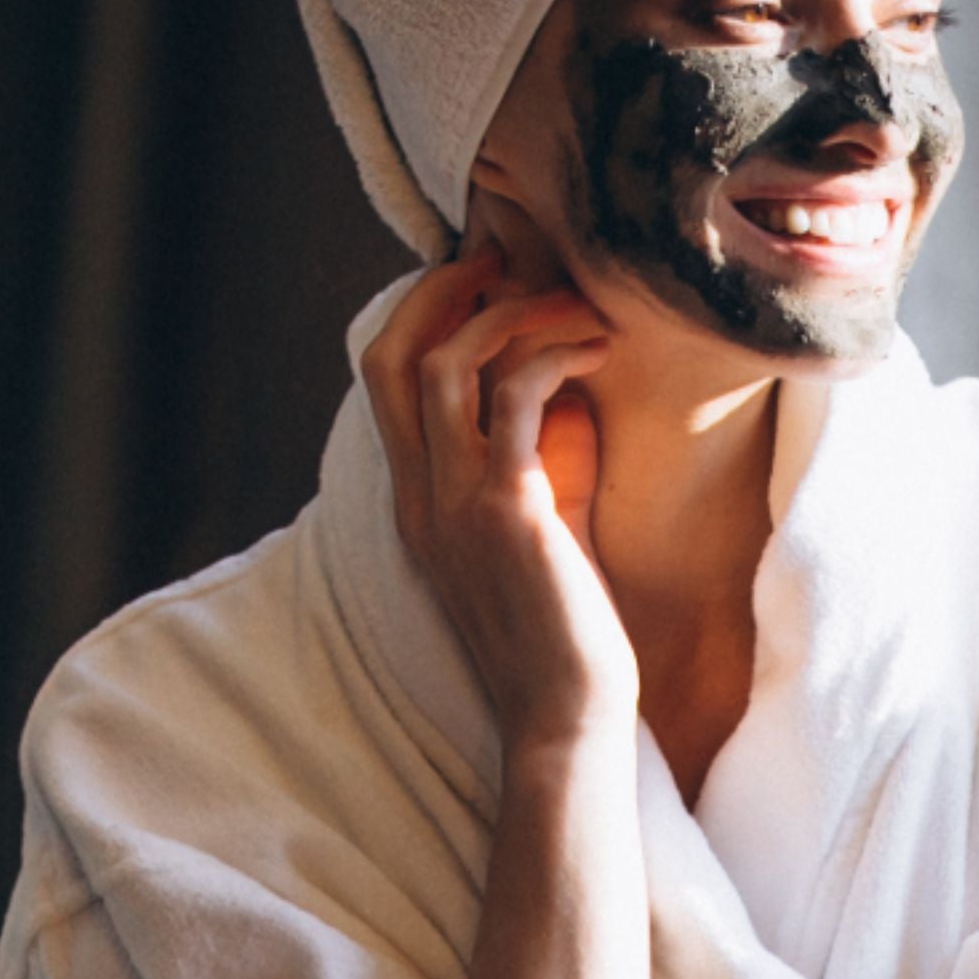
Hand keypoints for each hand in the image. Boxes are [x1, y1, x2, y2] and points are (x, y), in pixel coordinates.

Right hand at [360, 238, 635, 751]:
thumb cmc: (563, 633)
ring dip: (511, 316)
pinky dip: (552, 354)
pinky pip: (514, 395)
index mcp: (418, 503)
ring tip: (573, 306)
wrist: (566, 718)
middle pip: (391, 357)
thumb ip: (525, 466)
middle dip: (442, 292)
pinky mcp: (508, 511)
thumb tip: (558, 391)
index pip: (383, 380)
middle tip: (501, 261)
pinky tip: (595, 352)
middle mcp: (421, 497)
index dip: (421, 315)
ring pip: (445, 365)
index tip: (478, 282)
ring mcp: (455, 504)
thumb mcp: (531, 535)